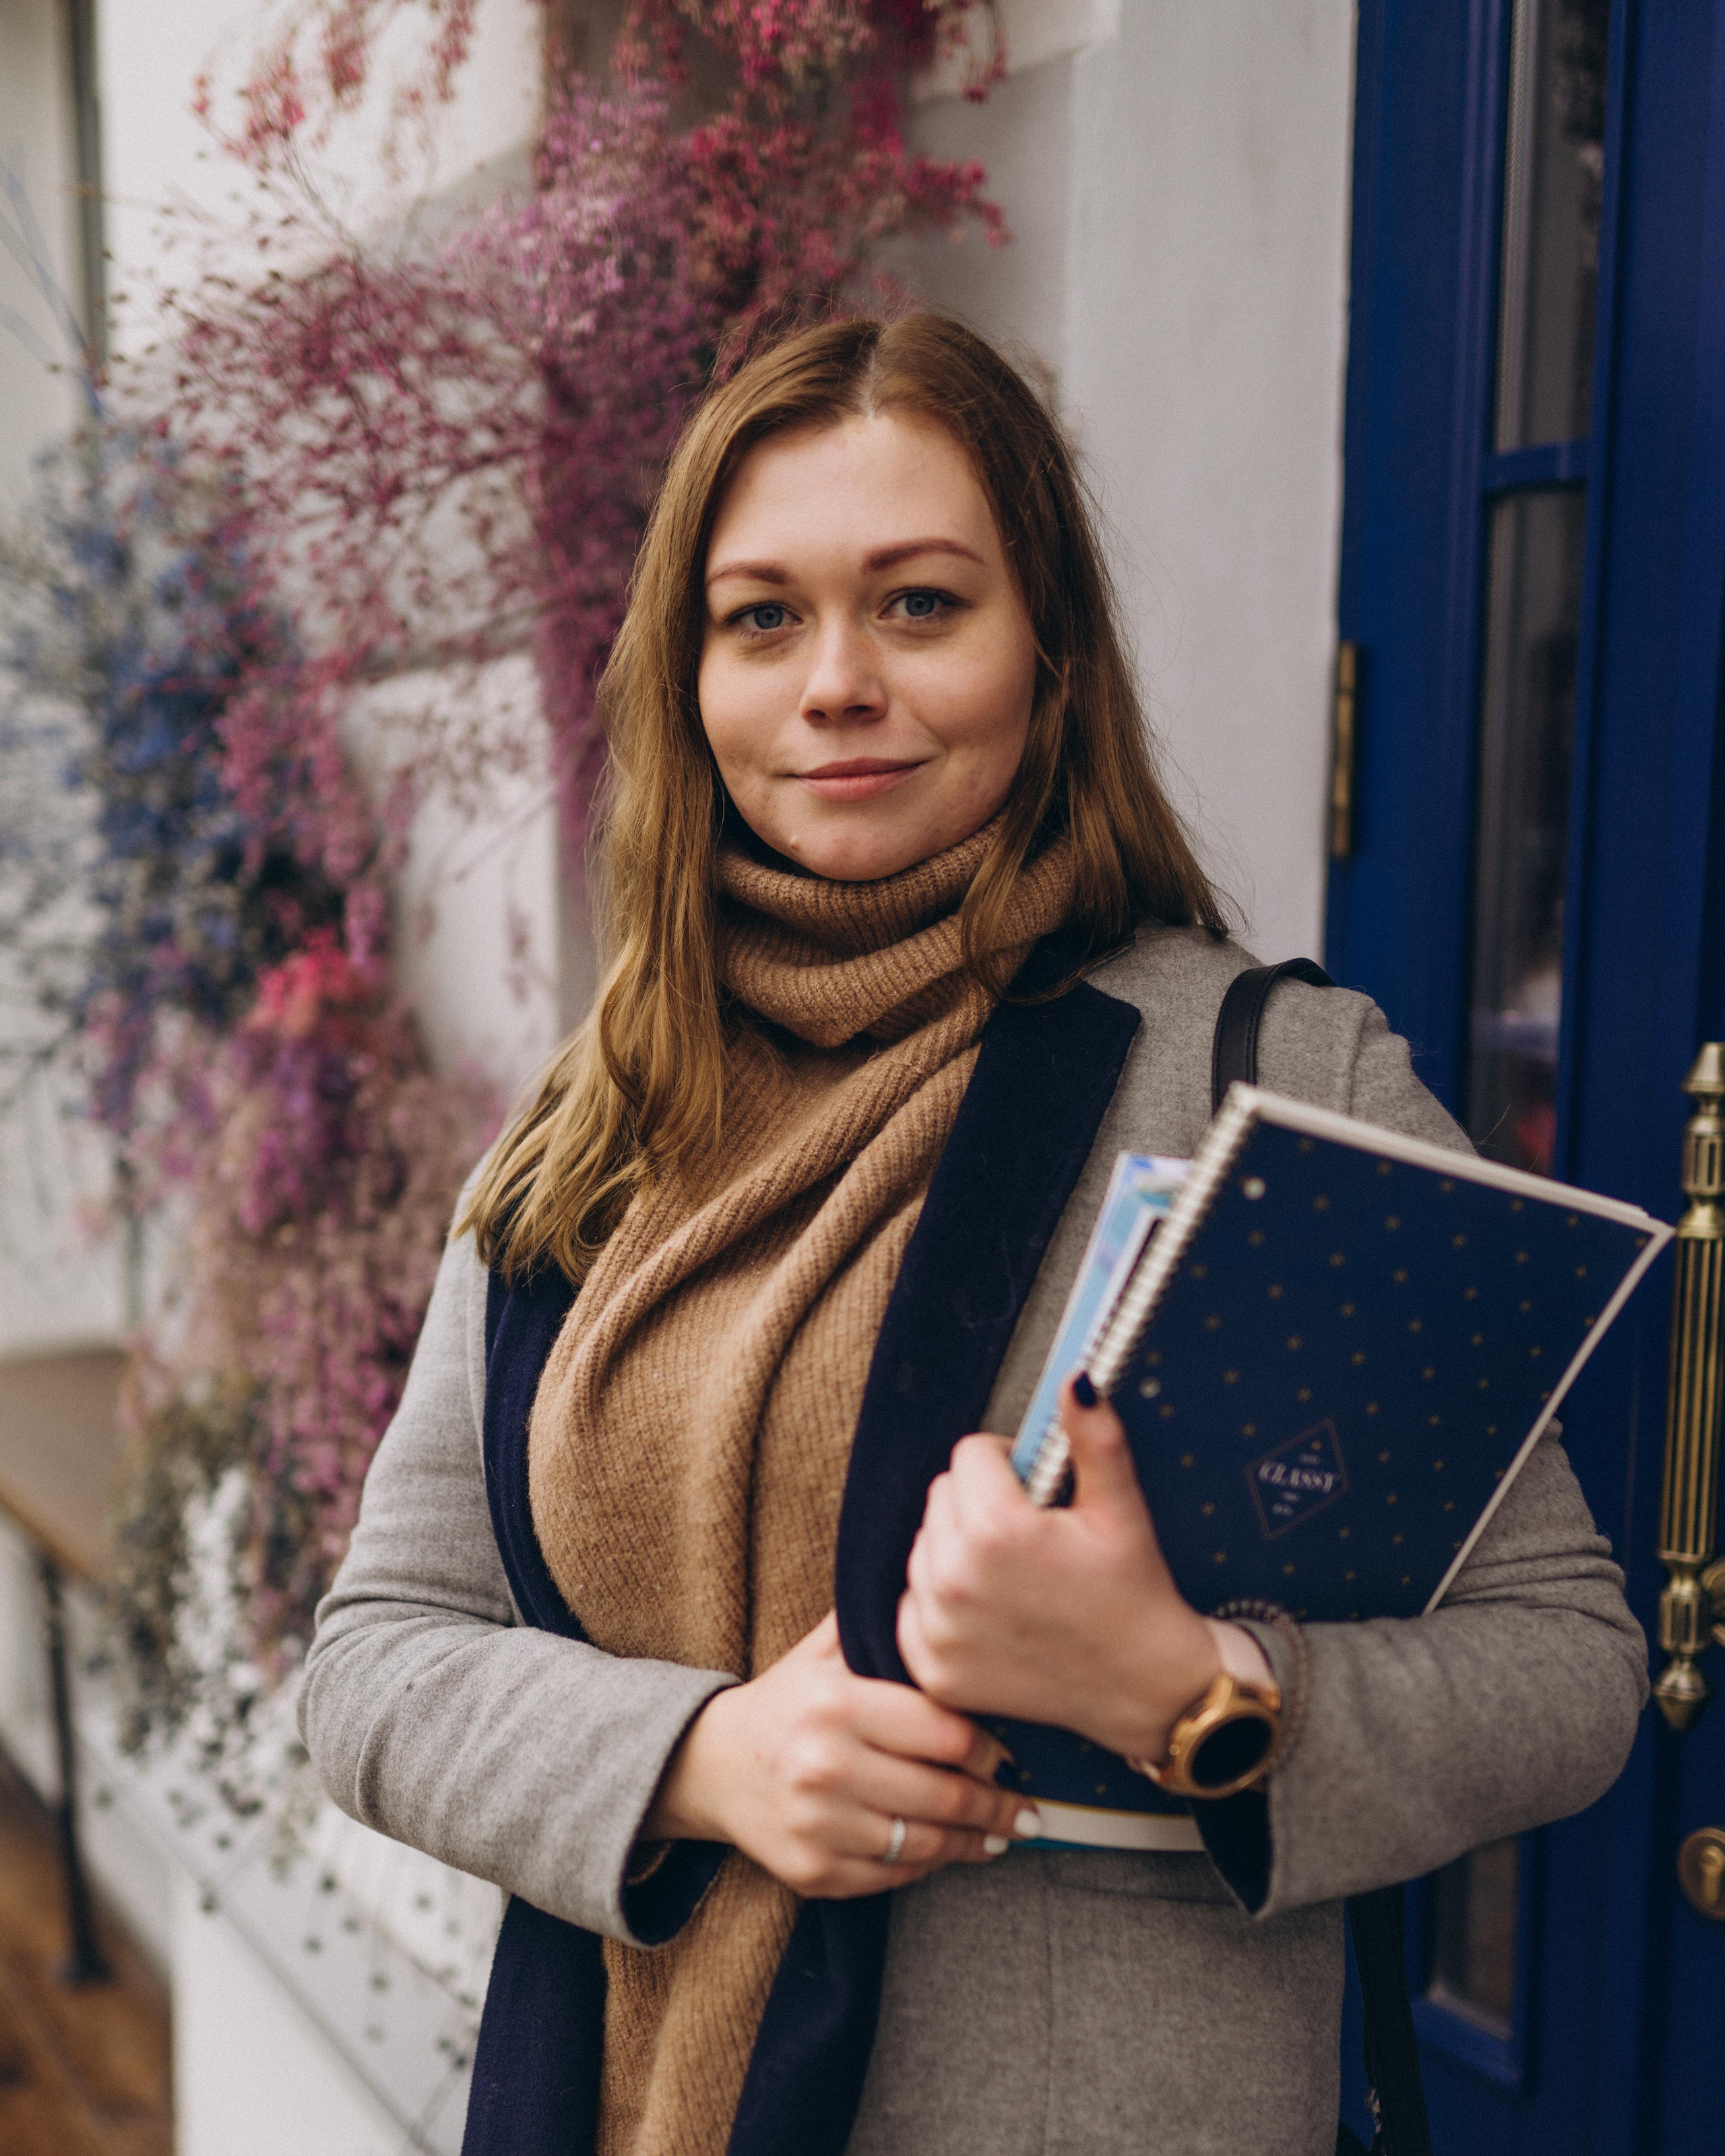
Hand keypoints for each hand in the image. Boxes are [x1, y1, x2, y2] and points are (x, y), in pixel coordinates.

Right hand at [643, 1612, 1041, 1897]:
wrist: (713, 1764)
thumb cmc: (790, 1700)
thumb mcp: (827, 1650)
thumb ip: (881, 1623)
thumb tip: (948, 1587)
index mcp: (837, 1704)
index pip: (943, 1734)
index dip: (989, 1749)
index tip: (1011, 1755)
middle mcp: (824, 1766)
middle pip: (942, 1795)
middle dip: (996, 1805)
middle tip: (1028, 1809)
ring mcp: (817, 1825)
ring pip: (924, 1844)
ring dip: (974, 1842)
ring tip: (1003, 1835)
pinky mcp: (812, 1871)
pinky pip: (892, 1875)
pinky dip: (929, 1865)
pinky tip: (951, 1851)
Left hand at [897, 1373, 1225, 1762]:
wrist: (1145, 1690)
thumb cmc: (1133, 1594)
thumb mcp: (1120, 1509)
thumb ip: (1092, 1437)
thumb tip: (1075, 1377)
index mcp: (996, 1531)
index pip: (970, 1455)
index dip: (1008, 1464)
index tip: (1039, 1494)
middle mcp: (954, 1580)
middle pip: (942, 1498)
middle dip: (980, 1505)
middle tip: (1031, 1538)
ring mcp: (938, 1629)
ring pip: (923, 1548)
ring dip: (957, 1551)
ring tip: (1013, 1576)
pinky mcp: (932, 1667)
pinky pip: (911, 1604)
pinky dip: (941, 1604)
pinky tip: (989, 1611)